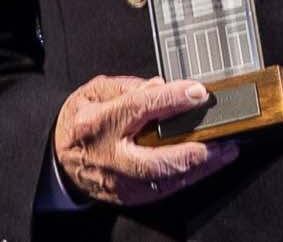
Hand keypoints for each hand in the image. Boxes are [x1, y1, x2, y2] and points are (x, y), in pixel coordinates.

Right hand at [50, 75, 240, 208]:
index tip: (198, 92)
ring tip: (224, 152)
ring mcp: (118, 182)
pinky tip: (203, 167)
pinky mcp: (126, 196)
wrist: (58, 157)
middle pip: (155, 159)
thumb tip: (163, 87)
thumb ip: (130, 87)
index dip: (172, 99)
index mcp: (100, 121)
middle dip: (194, 151)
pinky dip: (185, 179)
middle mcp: (109, 155)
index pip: (140, 108)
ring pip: (164, 180)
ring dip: (198, 168)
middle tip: (222, 139)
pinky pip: (161, 191)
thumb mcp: (96, 91)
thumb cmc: (80, 121)